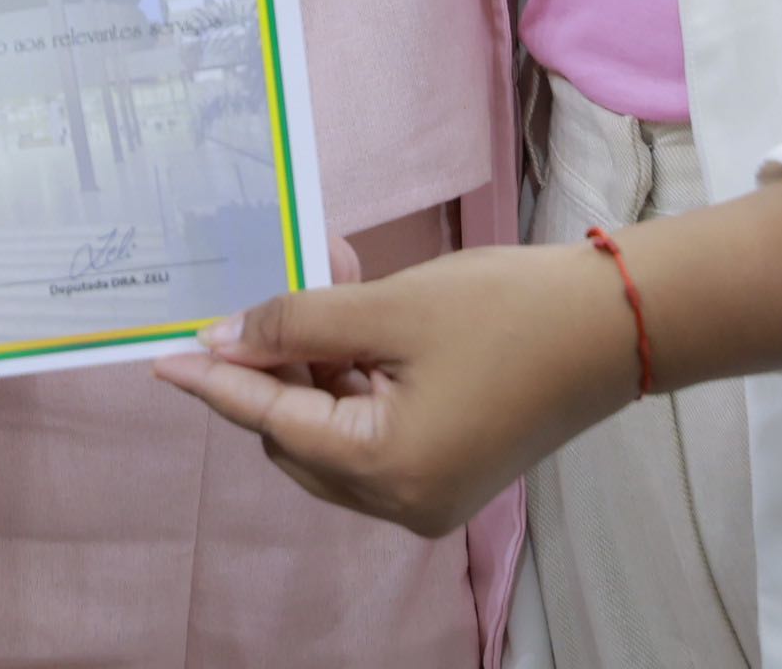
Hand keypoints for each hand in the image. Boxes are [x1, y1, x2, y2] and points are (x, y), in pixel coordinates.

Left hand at [151, 241, 638, 536]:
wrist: (619, 324)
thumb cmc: (509, 312)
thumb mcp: (390, 307)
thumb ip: (298, 324)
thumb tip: (224, 340)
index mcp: (386, 472)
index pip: (272, 422)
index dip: (216, 382)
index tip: (162, 358)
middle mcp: (403, 502)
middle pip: (297, 436)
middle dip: (274, 364)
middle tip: (267, 292)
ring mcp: (431, 493)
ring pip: (334, 429)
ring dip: (317, 360)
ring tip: (322, 279)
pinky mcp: (452, 469)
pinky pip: (375, 428)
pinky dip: (356, 374)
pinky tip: (353, 308)